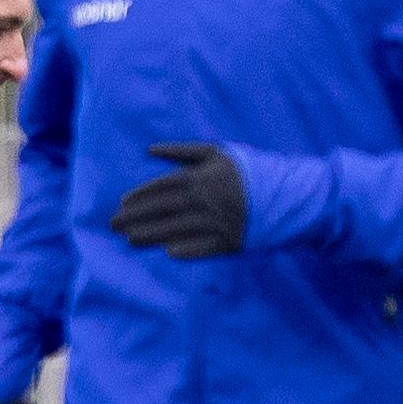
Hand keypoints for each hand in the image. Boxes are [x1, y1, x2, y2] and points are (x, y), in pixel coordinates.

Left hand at [111, 142, 247, 258]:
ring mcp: (217, 223)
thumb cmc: (248, 170)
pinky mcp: (231, 242)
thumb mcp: (218, 152)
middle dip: (135, 218)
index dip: (140, 196)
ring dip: (151, 236)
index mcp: (199, 178)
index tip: (122, 204)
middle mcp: (204, 201)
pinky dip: (187, 251)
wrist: (288, 193)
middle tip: (114, 225)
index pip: (161, 188)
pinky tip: (169, 253)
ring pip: (177, 231)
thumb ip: (182, 151)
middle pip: (162, 210)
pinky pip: (204, 248)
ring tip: (130, 240)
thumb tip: (150, 150)